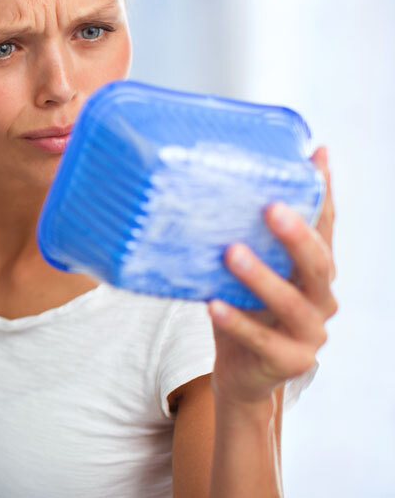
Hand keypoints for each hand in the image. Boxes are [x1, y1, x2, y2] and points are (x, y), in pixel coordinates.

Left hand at [208, 146, 336, 405]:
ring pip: (293, 302)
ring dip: (262, 277)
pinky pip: (262, 339)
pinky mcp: (290, 361)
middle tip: (270, 208)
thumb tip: (206, 185)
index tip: (318, 157)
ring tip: (232, 253)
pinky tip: (214, 303)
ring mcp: (310, 333)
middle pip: (318, 263)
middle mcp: (321, 299)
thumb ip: (241, 237)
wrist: (239, 374)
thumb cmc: (241, 310)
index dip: (324, 193)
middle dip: (296, 235)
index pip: (325, 226)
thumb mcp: (243, 272)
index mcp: (315, 270)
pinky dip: (238, 321)